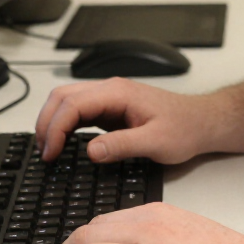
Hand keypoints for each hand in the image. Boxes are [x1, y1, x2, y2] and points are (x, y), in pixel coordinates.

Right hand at [35, 77, 215, 162]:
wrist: (201, 122)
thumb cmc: (184, 128)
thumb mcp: (155, 142)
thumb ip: (122, 145)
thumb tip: (90, 151)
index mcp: (119, 93)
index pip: (73, 103)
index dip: (55, 128)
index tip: (50, 153)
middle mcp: (111, 90)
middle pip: (63, 96)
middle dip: (46, 122)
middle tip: (43, 152)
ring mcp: (110, 97)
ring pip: (68, 100)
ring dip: (52, 122)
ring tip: (47, 149)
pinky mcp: (111, 108)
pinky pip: (79, 111)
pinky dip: (64, 124)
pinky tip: (62, 143)